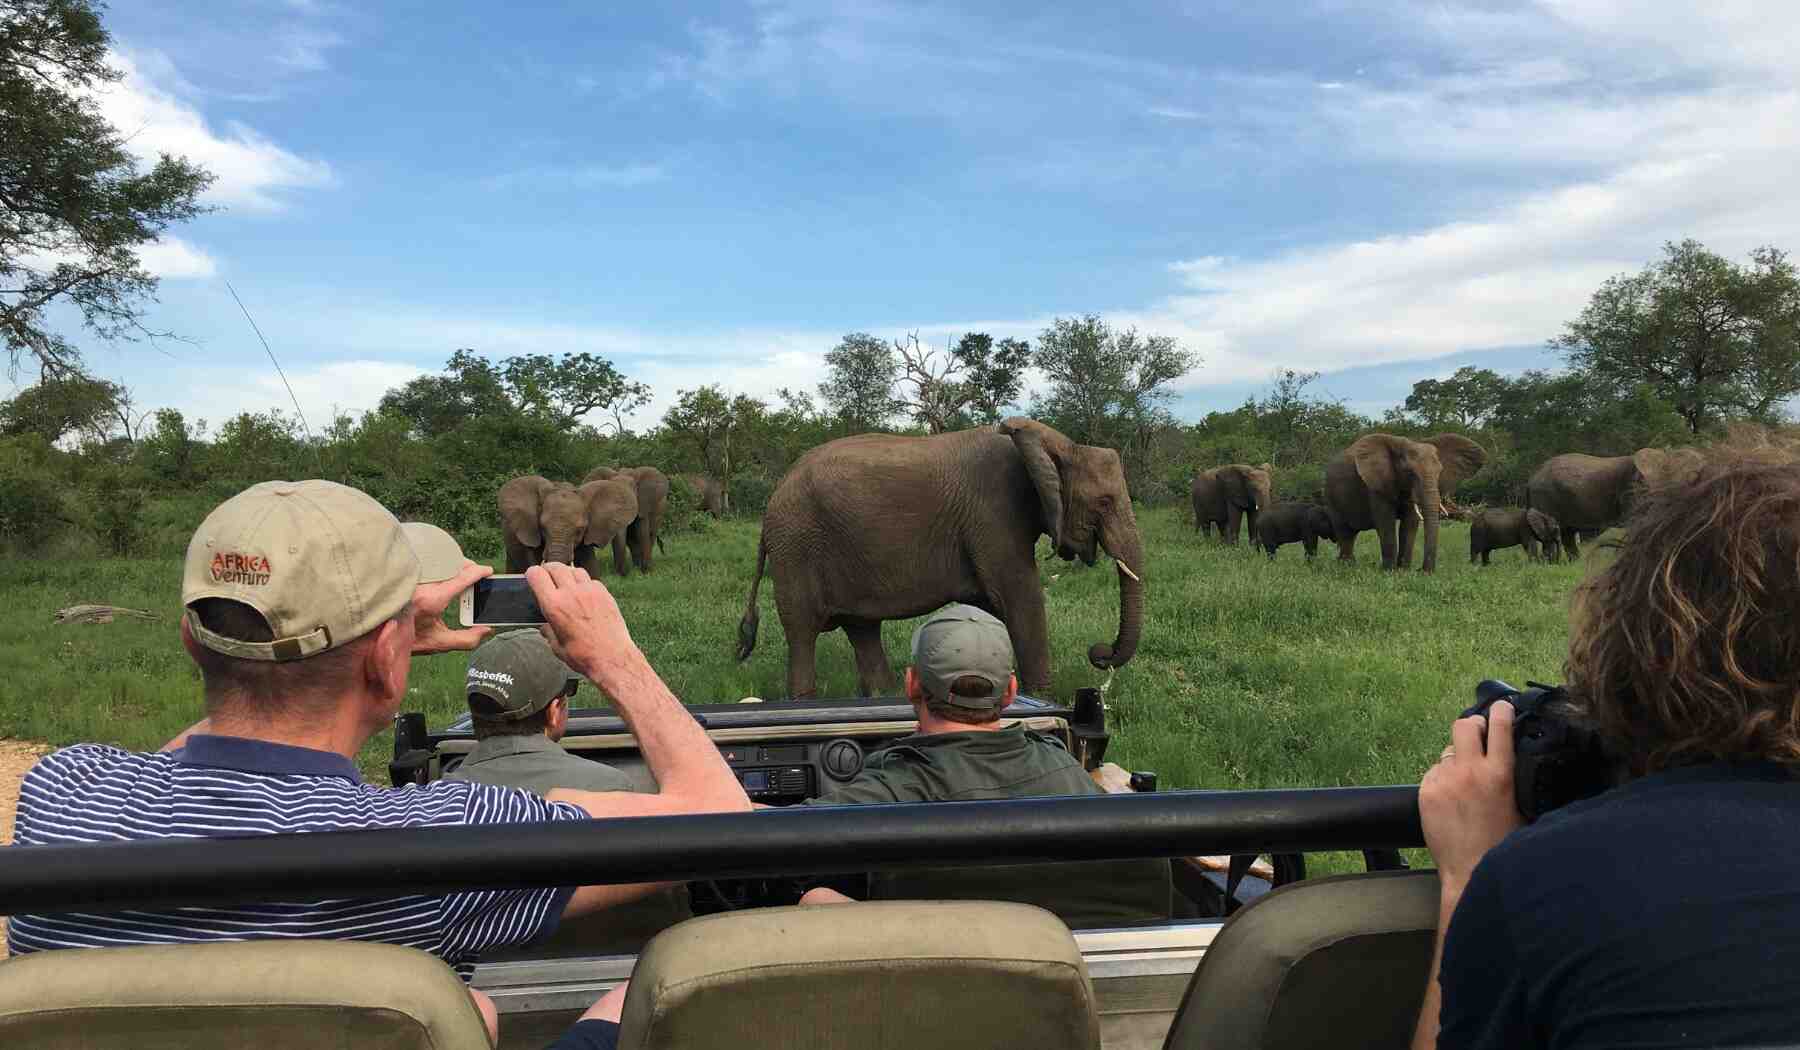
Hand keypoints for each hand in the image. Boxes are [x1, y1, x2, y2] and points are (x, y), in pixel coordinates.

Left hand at [410, 561, 493, 654]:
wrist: (380, 636)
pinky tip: (442, 572)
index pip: (462, 578)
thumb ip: (467, 640)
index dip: (478, 572)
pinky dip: (439, 565)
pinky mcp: (405, 575)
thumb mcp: (439, 643)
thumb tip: (486, 630)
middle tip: (475, 574)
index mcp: (433, 600)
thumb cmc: (407, 639)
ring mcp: (412, 578)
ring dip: (453, 564)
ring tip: (461, 573)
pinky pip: (427, 563)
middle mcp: (422, 585)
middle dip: (467, 566)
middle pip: (452, 565)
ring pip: (439, 561)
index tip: (488, 571)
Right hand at [525, 562, 637, 680]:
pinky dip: (584, 583)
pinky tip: (584, 594)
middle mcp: (571, 593)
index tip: (532, 577)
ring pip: (574, 570)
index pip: (537, 575)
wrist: (612, 656)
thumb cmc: (584, 655)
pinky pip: (591, 580)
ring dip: (567, 574)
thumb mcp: (556, 646)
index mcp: (554, 605)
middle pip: (555, 566)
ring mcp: (589, 591)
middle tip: (547, 577)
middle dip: (548, 570)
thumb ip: (548, 631)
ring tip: (566, 584)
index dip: (532, 574)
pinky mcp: (604, 593)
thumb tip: (545, 626)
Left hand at [1419, 700, 1523, 892]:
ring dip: (1457, 759)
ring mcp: (1445, 780)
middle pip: (1464, 724)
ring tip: (1465, 784)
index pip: (1500, 726)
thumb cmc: (1501, 844)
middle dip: (1471, 726)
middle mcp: (1470, 772)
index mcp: (1499, 774)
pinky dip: (1442, 779)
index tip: (1502, 706)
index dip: (1501, 710)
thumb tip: (1512, 756)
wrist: (1470, 870)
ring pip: (1448, 752)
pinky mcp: (1425, 790)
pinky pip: (1434, 772)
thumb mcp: (1521, 807)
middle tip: (1477, 736)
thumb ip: (1515, 777)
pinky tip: (1451, 798)